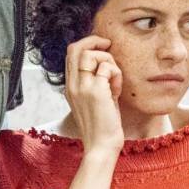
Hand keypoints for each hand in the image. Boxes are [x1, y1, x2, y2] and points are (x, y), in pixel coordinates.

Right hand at [64, 36, 123, 153]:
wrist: (101, 147)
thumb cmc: (103, 125)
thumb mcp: (94, 99)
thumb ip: (95, 82)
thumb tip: (105, 64)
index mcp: (70, 87)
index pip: (71, 53)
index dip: (87, 44)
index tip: (103, 49)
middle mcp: (72, 85)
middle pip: (76, 48)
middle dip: (95, 41)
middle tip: (109, 46)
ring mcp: (82, 88)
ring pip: (91, 54)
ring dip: (108, 60)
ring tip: (114, 78)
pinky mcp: (96, 92)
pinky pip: (107, 67)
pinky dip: (116, 74)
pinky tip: (118, 89)